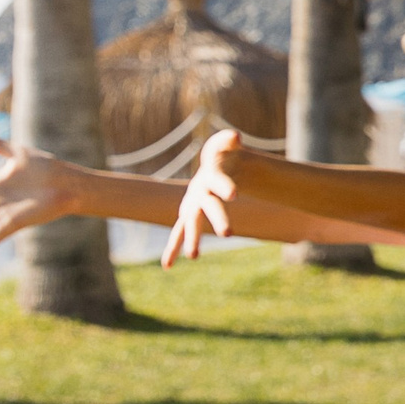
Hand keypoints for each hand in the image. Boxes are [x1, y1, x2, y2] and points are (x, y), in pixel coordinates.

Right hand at [162, 130, 245, 266]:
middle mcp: (198, 194)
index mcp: (210, 177)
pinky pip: (179, 234)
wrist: (212, 168)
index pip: (219, 182)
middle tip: (229, 234)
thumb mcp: (225, 145)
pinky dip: (172, 249)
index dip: (226, 186)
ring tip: (194, 257)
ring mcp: (192, 207)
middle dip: (218, 219)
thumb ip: (228, 140)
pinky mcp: (189, 217)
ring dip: (192, 240)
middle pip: (208, 207)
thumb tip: (236, 137)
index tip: (235, 194)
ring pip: (191, 225)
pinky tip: (167, 266)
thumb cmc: (221, 156)